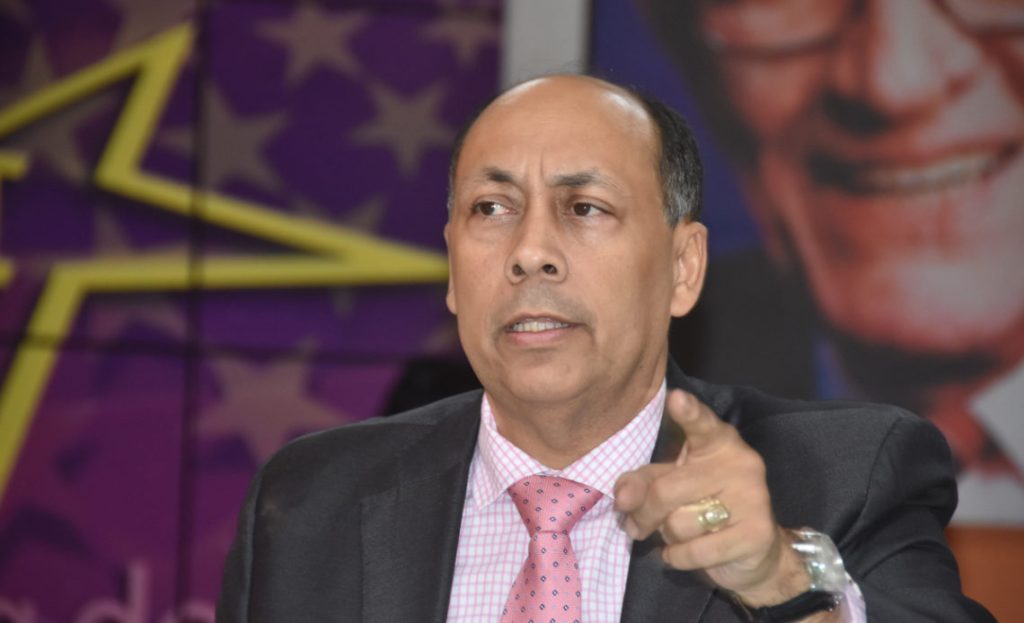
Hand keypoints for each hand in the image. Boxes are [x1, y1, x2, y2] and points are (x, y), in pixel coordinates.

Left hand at [614, 390, 807, 605]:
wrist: (757, 552)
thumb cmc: (703, 506)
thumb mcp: (668, 485)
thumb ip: (642, 483)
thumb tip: (622, 499)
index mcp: (718, 442)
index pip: (702, 424)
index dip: (689, 412)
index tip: (677, 398)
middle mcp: (740, 463)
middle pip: (667, 490)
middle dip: (644, 514)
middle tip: (638, 526)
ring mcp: (753, 498)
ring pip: (678, 524)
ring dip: (667, 537)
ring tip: (679, 534)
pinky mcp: (756, 534)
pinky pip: (695, 552)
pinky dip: (678, 558)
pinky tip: (687, 552)